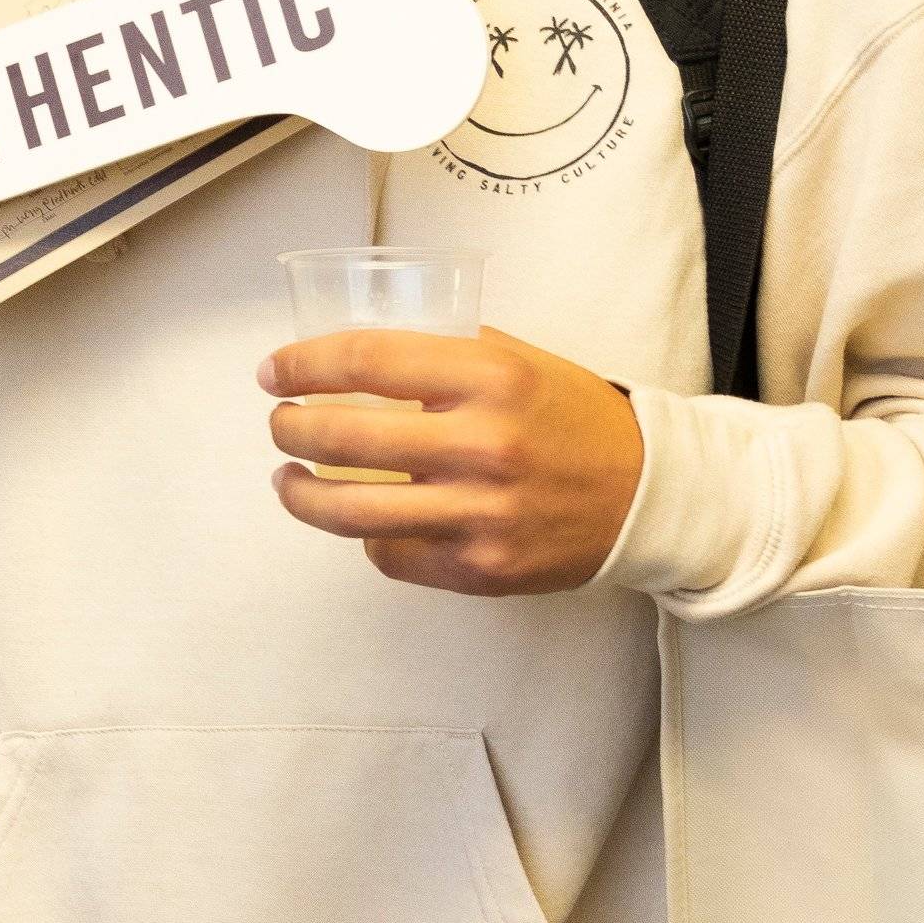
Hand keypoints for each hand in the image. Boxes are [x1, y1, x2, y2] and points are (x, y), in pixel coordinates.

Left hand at [263, 327, 643, 596]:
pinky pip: (391, 555)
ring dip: (300, 493)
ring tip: (289, 479)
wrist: (650, 495)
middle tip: (280, 422)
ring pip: (349, 510)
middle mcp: (484, 444)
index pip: (366, 359)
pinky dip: (367, 536)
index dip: (303, 363)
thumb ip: (443, 355)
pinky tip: (366, 519)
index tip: (273, 370)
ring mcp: (482, 513)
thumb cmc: (574, 420)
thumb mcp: (518, 362)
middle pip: (342, 435)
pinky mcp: (482, 569)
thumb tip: (354, 353)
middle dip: (289, 427)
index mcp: (491, 378)